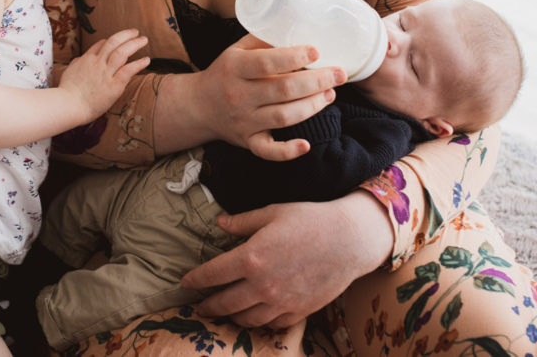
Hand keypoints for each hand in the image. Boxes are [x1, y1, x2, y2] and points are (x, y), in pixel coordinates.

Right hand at [57, 29, 149, 123]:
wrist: (68, 105)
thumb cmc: (66, 93)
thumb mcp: (67, 73)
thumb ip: (76, 64)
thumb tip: (80, 59)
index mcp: (86, 60)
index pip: (100, 45)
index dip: (110, 41)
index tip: (119, 40)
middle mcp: (97, 63)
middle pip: (113, 42)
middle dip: (126, 35)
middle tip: (135, 32)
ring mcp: (105, 73)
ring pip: (122, 52)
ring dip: (135, 44)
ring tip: (144, 40)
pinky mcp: (114, 85)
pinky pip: (128, 70)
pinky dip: (138, 64)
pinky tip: (146, 60)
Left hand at [181, 192, 392, 326]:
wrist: (350, 239)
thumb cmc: (311, 219)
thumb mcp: (273, 212)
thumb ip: (243, 222)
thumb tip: (220, 223)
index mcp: (251, 257)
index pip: (212, 274)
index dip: (195, 280)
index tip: (185, 282)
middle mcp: (262, 285)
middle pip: (224, 303)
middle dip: (207, 306)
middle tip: (199, 306)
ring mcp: (280, 302)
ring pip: (245, 319)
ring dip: (230, 317)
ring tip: (225, 312)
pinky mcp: (298, 312)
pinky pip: (270, 324)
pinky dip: (258, 322)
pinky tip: (254, 315)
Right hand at [189, 34, 345, 160]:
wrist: (198, 106)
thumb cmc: (225, 72)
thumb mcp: (237, 50)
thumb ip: (265, 40)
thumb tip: (301, 27)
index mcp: (235, 68)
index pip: (266, 63)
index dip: (293, 57)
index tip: (316, 51)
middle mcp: (238, 95)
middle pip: (283, 90)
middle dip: (316, 82)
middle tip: (339, 74)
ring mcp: (243, 121)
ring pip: (283, 117)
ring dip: (312, 106)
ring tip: (331, 94)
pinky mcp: (247, 141)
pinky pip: (267, 151)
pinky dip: (287, 151)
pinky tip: (306, 145)